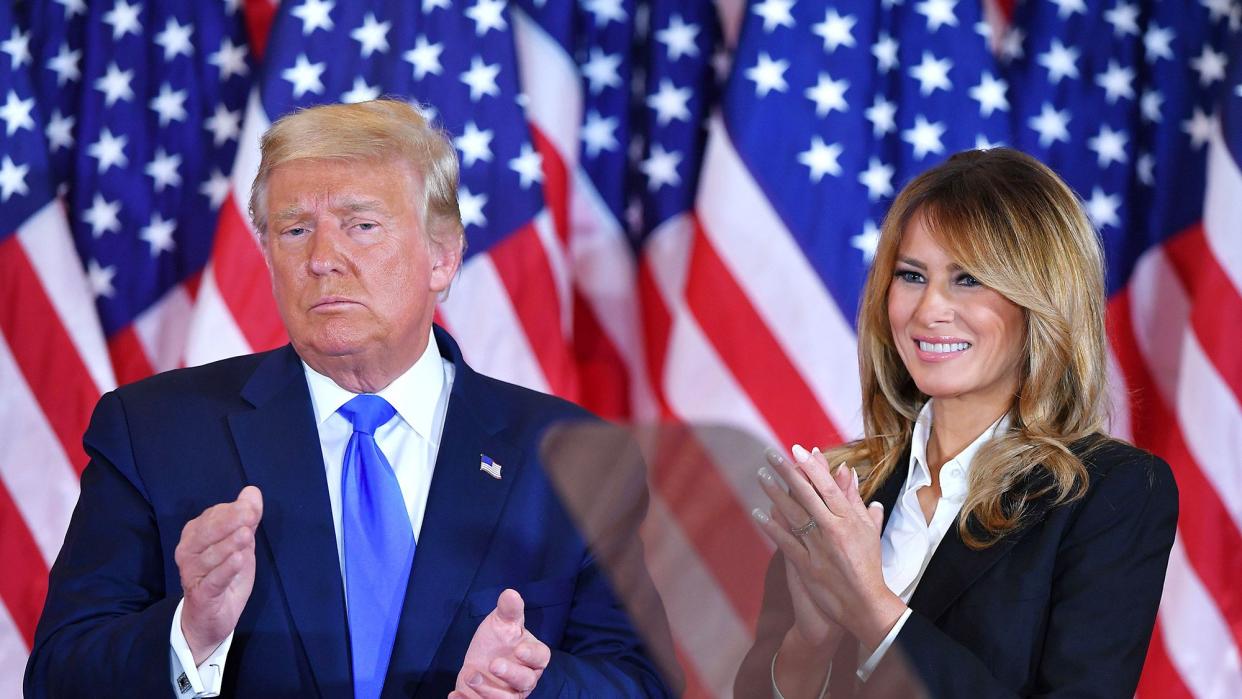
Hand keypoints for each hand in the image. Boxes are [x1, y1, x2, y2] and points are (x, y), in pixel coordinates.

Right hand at [175, 486, 262, 664]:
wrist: (212, 617)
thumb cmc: (225, 574)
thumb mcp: (240, 544)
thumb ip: (246, 518)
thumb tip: (252, 491)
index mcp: (195, 535)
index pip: (212, 517)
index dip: (232, 511)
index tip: (251, 507)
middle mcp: (188, 552)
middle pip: (206, 533)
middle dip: (228, 522)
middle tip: (250, 515)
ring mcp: (192, 573)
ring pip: (210, 556)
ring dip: (229, 545)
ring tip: (246, 535)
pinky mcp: (201, 594)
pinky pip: (213, 580)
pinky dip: (226, 570)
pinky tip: (239, 559)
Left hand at [449, 589, 550, 698]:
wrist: (482, 659)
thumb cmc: (498, 640)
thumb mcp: (501, 623)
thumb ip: (509, 611)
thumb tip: (510, 593)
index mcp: (533, 657)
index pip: (540, 657)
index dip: (531, 656)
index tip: (518, 650)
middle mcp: (525, 679)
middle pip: (526, 681)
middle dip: (510, 674)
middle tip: (493, 664)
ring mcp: (509, 694)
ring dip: (487, 691)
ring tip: (469, 676)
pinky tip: (455, 695)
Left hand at [754, 447, 905, 653]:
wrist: (864, 604)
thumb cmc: (868, 564)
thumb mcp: (868, 529)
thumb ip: (855, 500)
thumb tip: (847, 471)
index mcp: (849, 520)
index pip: (828, 487)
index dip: (812, 467)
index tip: (797, 449)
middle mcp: (833, 531)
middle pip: (807, 495)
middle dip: (787, 472)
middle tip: (770, 453)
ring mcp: (818, 548)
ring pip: (793, 515)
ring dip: (774, 494)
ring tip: (761, 475)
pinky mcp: (807, 566)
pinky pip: (785, 542)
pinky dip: (771, 527)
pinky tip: (758, 513)